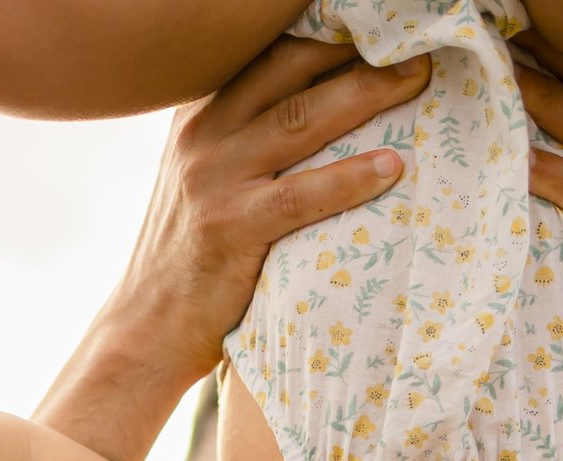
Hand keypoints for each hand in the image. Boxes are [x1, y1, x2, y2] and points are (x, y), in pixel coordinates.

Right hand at [96, 38, 429, 383]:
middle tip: (415, 46)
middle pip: (290, 68)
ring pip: (300, 119)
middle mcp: (203, 133)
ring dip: (366, 94)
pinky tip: (393, 168)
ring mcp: (213, 178)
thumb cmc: (194, 256)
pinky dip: (350, 178)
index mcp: (200, 112)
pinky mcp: (229, 229)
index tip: (378, 26)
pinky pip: (300, 195)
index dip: (326, 33)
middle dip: (357, 51)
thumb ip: (246, 139)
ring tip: (417, 80)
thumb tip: (319, 110)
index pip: (268, 53)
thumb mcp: (207, 178)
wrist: (145, 327)